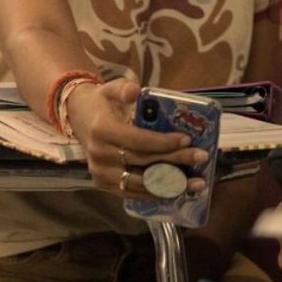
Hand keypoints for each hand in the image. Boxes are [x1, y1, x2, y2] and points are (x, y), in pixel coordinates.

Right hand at [67, 78, 208, 199]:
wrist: (80, 120)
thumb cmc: (103, 103)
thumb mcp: (111, 88)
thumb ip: (124, 88)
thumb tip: (136, 91)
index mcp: (103, 131)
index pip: (137, 140)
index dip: (162, 142)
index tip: (187, 139)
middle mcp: (100, 156)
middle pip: (143, 162)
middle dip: (175, 161)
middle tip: (202, 157)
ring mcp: (101, 174)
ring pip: (140, 183)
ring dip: (170, 184)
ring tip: (197, 183)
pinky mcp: (103, 185)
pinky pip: (132, 193)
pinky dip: (155, 193)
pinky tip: (178, 191)